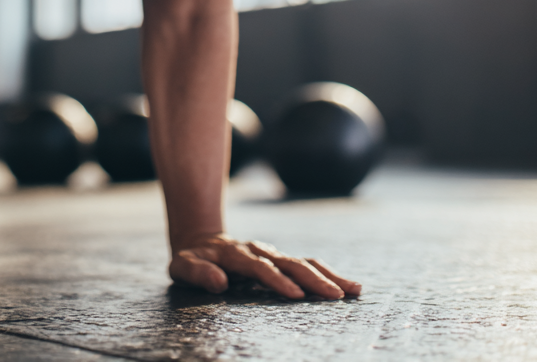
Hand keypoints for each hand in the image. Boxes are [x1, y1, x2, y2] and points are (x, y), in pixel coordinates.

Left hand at [170, 234, 360, 299]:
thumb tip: (219, 282)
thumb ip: (198, 272)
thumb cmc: (191, 260)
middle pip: (288, 262)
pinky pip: (307, 266)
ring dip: (328, 275)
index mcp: (235, 254)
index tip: (296, 295)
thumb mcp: (183, 266)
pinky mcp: (280, 261)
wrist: (200, 241)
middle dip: (312, 278)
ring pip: (303, 262)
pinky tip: (349, 287)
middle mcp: (258, 251)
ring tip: (354, 290)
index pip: (258, 267)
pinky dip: (328, 274)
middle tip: (335, 295)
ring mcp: (272, 254)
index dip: (276, 280)